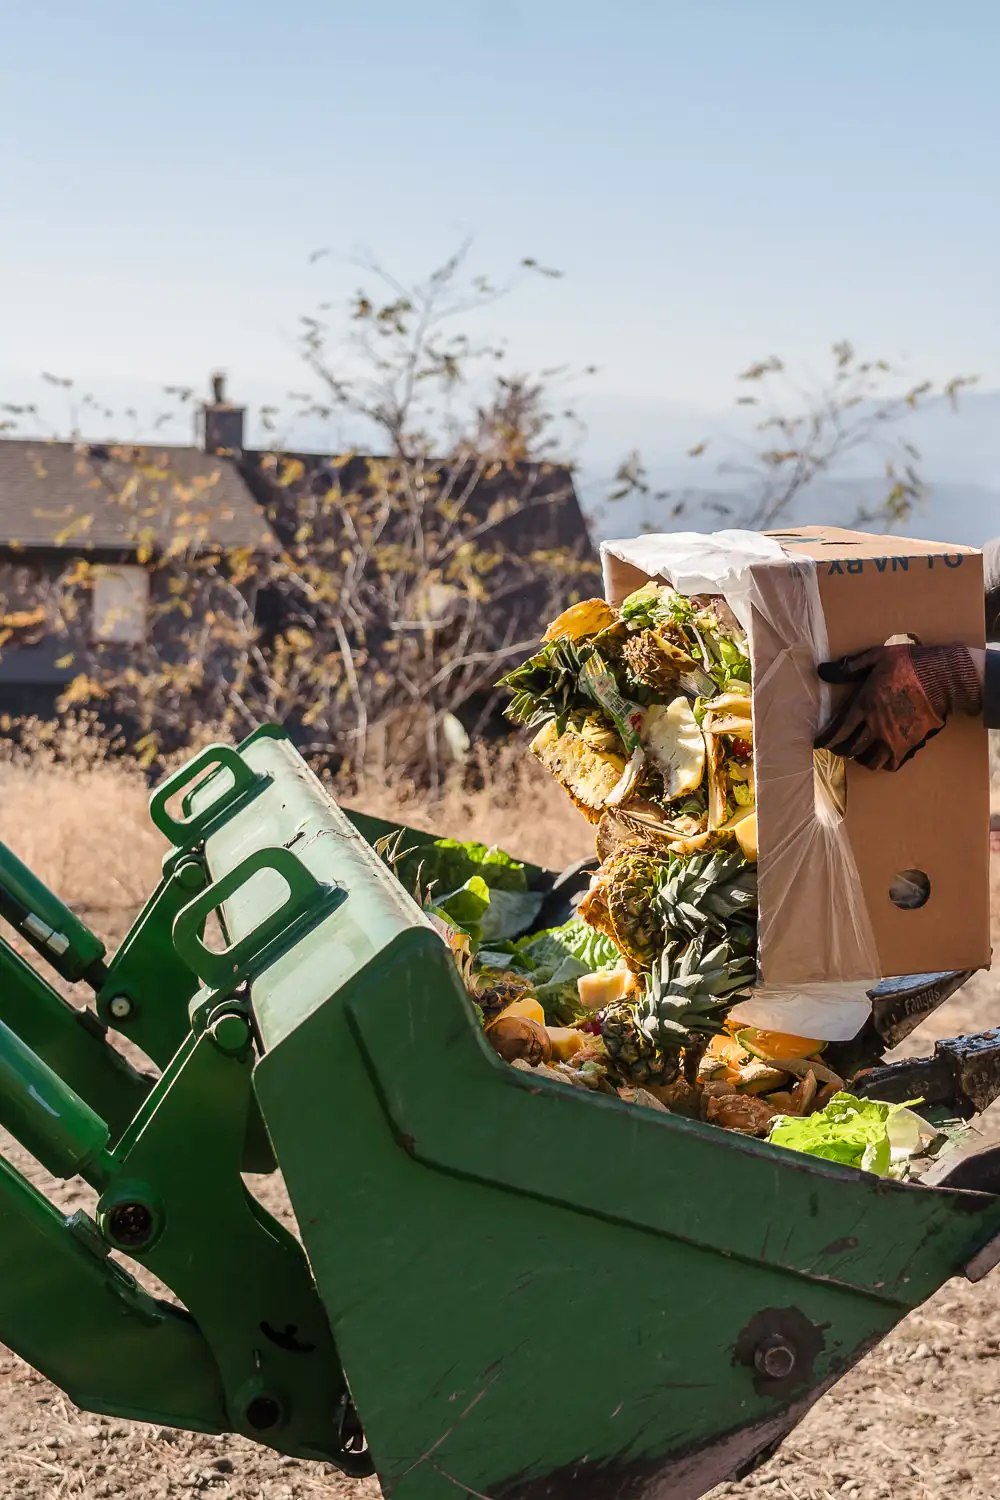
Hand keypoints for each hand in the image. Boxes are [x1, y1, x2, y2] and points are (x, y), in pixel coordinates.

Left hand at [815, 643, 982, 771]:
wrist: (941, 677)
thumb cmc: (908, 664)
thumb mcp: (876, 657)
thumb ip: (848, 667)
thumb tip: (822, 670)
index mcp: (864, 704)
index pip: (839, 731)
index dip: (827, 740)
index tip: (819, 744)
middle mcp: (875, 725)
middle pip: (852, 749)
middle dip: (842, 751)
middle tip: (839, 749)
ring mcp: (893, 737)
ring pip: (870, 761)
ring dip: (862, 759)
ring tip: (860, 755)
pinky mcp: (909, 743)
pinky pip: (892, 763)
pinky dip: (884, 764)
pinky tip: (882, 759)